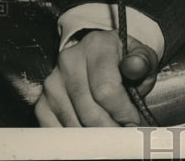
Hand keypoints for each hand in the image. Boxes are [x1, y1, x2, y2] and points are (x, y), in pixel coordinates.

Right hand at [35, 29, 157, 126]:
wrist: (101, 58)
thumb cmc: (124, 61)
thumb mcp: (141, 56)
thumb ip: (142, 62)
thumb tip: (135, 66)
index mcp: (96, 45)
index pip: (106, 89)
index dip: (122, 112)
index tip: (133, 121)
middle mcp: (69, 61)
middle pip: (89, 110)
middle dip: (110, 128)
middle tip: (122, 132)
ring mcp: (52, 82)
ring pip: (73, 123)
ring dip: (93, 136)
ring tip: (109, 131)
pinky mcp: (42, 101)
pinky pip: (55, 130)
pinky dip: (73, 139)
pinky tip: (89, 134)